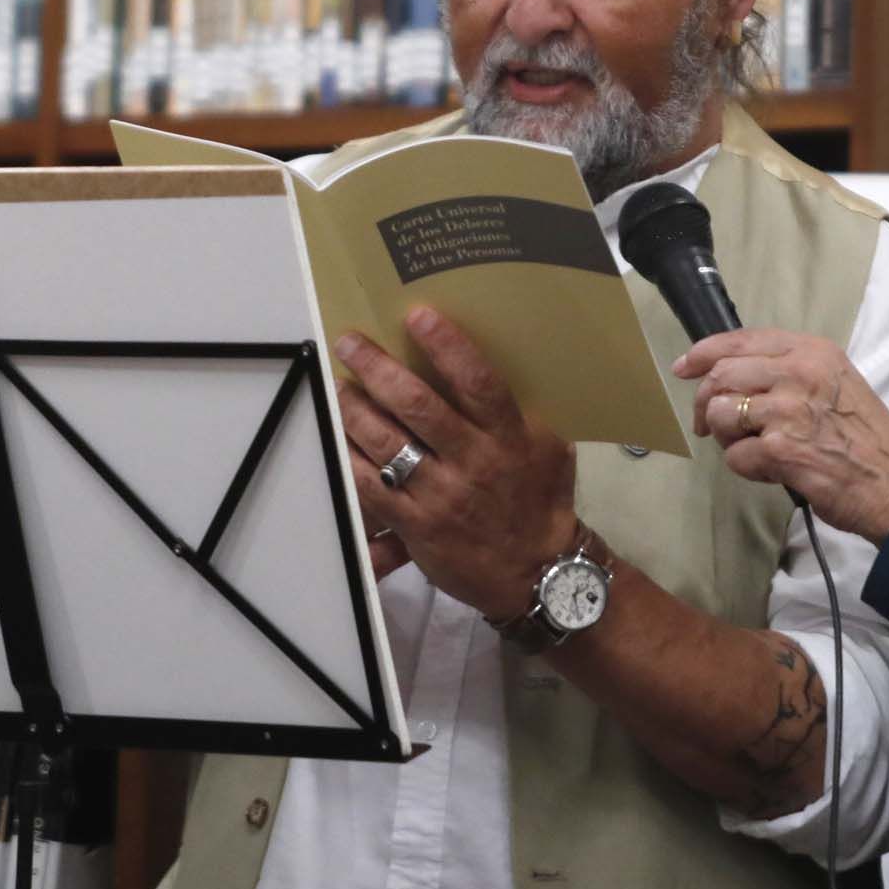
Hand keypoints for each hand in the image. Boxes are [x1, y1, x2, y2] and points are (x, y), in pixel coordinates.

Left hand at [334, 308, 577, 620]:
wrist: (537, 573)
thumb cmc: (542, 501)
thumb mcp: (550, 448)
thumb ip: (520, 413)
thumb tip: (482, 370)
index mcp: (509, 438)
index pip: (478, 383)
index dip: (447, 347)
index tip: (418, 316)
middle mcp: (473, 462)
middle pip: (418, 407)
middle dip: (378, 369)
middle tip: (350, 342)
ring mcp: (440, 495)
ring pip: (385, 442)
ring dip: (354, 408)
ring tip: (339, 385)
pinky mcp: (415, 525)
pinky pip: (370, 486)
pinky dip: (349, 458)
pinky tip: (338, 437)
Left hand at [673, 329, 888, 544]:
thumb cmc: (866, 437)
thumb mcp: (835, 382)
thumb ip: (790, 371)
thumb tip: (733, 374)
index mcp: (811, 351)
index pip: (741, 340)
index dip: (703, 353)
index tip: (684, 367)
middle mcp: (798, 373)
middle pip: (720, 375)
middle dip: (706, 403)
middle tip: (709, 426)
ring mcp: (788, 411)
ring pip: (721, 414)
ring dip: (727, 438)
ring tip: (753, 449)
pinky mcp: (781, 450)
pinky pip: (735, 456)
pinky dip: (746, 468)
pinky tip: (772, 470)